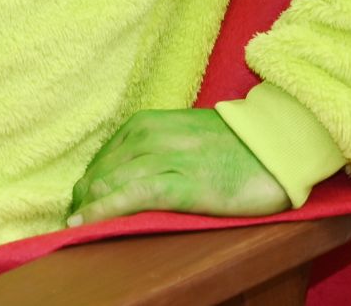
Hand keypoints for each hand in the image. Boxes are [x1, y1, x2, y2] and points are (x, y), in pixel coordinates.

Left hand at [67, 108, 287, 226]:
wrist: (276, 145)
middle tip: (74, 220)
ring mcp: (163, 159)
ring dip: (86, 208)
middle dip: (82, 199)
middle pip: (99, 173)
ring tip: (74, 227)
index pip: (102, 159)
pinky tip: (85, 224)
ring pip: (108, 185)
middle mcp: (147, 137)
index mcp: (146, 124)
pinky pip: (130, 198)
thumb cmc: (234, 145)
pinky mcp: (180, 184)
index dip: (88, 184)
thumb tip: (126, 170)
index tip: (79, 203)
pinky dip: (103, 211)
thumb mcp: (183, 136)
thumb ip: (154, 148)